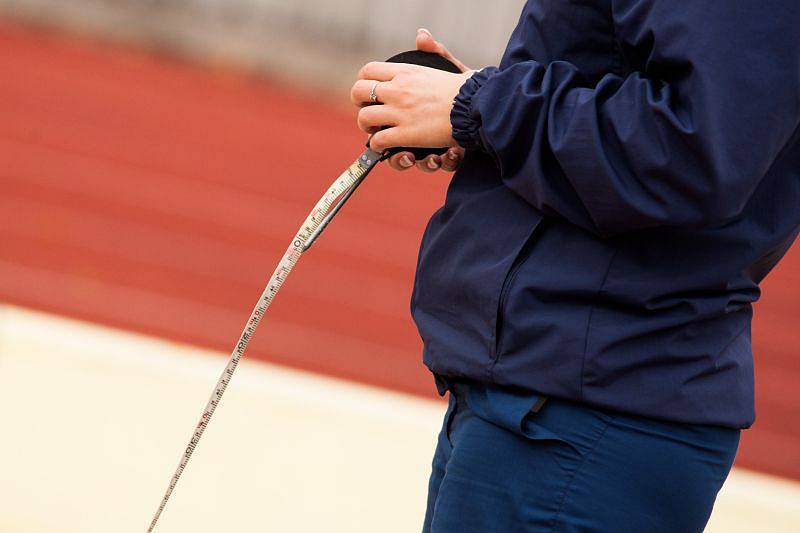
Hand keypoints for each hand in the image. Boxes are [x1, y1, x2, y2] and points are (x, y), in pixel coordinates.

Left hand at [351, 29, 472, 172]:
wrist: (477, 107)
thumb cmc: (468, 89)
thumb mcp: (451, 63)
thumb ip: (434, 50)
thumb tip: (421, 34)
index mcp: (406, 72)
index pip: (369, 71)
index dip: (364, 82)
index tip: (371, 91)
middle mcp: (399, 90)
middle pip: (358, 92)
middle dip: (359, 103)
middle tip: (369, 111)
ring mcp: (401, 112)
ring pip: (364, 118)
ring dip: (367, 127)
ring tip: (375, 131)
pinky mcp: (407, 134)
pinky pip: (379, 140)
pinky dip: (378, 145)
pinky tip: (385, 146)